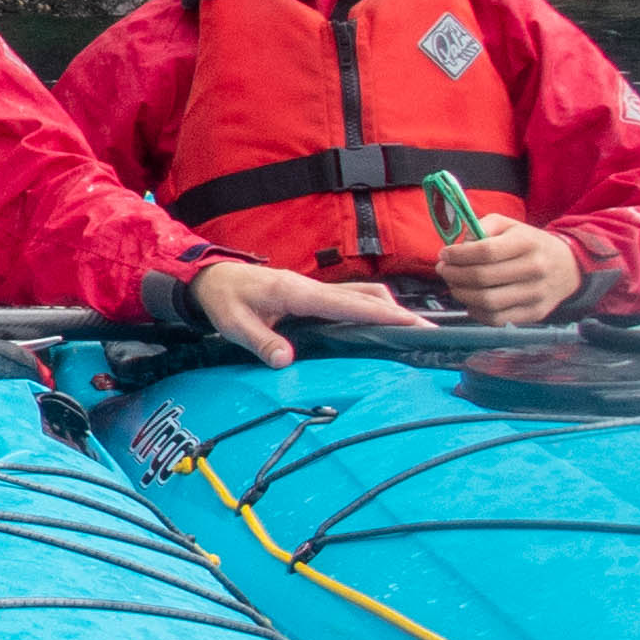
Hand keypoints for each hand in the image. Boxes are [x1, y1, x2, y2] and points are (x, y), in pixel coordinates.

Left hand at [188, 261, 427, 368]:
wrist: (211, 278)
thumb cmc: (223, 299)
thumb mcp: (234, 324)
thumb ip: (261, 342)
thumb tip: (286, 361)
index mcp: (298, 293)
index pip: (349, 304)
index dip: (384, 314)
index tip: (414, 323)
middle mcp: (312, 287)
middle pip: (366, 296)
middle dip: (398, 312)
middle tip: (428, 332)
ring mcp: (313, 289)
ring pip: (360, 293)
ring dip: (387, 308)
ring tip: (410, 330)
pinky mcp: (311, 294)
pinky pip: (348, 299)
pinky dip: (369, 308)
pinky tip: (378, 325)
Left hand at [436, 217, 583, 325]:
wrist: (567, 266)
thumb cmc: (529, 244)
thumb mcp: (509, 225)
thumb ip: (481, 228)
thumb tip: (457, 246)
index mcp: (527, 243)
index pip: (484, 252)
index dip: (458, 255)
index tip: (445, 254)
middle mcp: (534, 269)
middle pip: (482, 278)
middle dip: (453, 275)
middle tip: (444, 270)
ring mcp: (535, 294)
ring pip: (486, 302)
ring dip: (461, 294)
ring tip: (454, 285)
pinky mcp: (534, 313)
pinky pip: (496, 318)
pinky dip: (476, 311)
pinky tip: (471, 300)